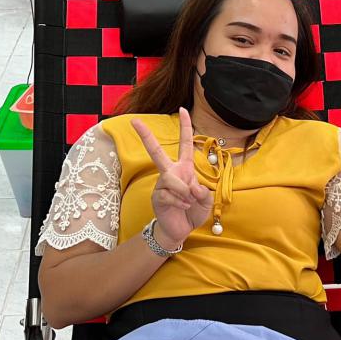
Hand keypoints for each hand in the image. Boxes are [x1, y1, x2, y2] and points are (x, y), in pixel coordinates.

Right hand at [131, 108, 213, 249]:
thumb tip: (192, 186)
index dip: (185, 127)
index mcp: (184, 168)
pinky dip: (181, 204)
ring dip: (185, 193)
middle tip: (134, 120)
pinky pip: (170, 195)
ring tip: (189, 202)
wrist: (181, 229)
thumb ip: (204, 191)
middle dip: (146, 136)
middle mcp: (170, 172)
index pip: (185, 144)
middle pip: (156, 152)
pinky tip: (183, 209)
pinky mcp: (157, 197)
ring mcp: (161, 184)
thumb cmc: (193, 211)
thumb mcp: (206, 200)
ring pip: (172, 180)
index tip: (182, 109)